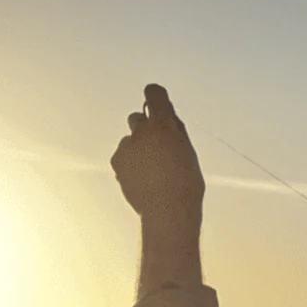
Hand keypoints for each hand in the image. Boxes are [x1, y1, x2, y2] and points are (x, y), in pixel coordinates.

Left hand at [111, 84, 204, 228]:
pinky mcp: (117, 162)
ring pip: (130, 139)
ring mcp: (127, 147)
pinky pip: (123, 156)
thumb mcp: (189, 154)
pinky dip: (131, 163)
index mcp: (163, 126)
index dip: (156, 97)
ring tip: (154, 169)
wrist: (168, 211)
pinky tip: (145, 178)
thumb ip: (177, 133)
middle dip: (147, 127)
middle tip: (159, 144)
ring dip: (139, 148)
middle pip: (139, 117)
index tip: (156, 98)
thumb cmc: (184, 187)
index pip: (154, 95)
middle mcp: (141, 132)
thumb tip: (171, 122)